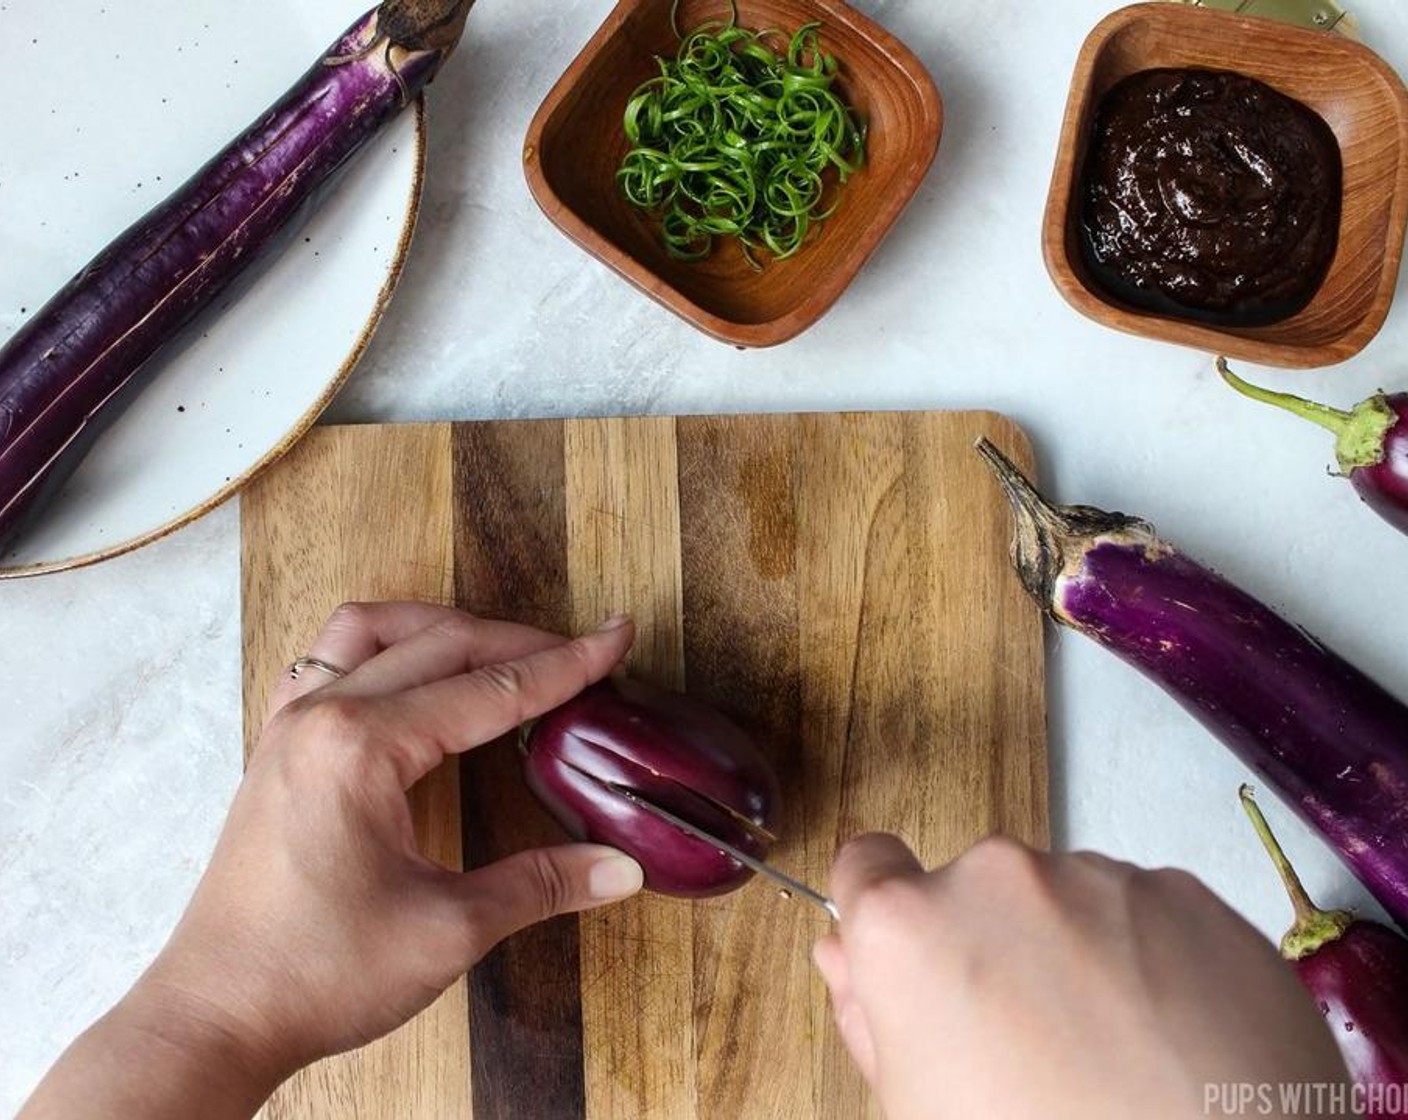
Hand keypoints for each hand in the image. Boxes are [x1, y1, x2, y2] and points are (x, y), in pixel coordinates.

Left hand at [23, 603, 643, 1119]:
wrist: (215, 1017)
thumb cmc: (317, 974)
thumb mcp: (448, 930)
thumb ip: (540, 885)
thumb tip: (620, 869)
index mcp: (361, 746)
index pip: (488, 690)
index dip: (563, 666)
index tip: (614, 639)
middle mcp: (320, 717)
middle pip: (438, 644)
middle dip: (518, 643)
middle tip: (581, 652)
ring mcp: (288, 729)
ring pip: (371, 632)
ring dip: (441, 628)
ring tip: (498, 648)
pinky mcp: (274, 753)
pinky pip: (326, 663)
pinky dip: (381, 651)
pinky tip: (409, 677)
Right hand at [813, 834, 1348, 1119]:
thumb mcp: (918, 1109)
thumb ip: (867, 1015)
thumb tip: (844, 951)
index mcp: (911, 927)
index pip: (865, 863)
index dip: (885, 914)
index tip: (921, 963)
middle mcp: (998, 875)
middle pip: (976, 890)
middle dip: (996, 946)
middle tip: (1038, 1044)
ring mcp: (1100, 876)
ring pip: (1067, 899)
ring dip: (1078, 951)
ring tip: (1122, 1054)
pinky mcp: (1189, 894)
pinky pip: (1148, 911)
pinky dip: (1153, 958)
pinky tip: (1178, 1039)